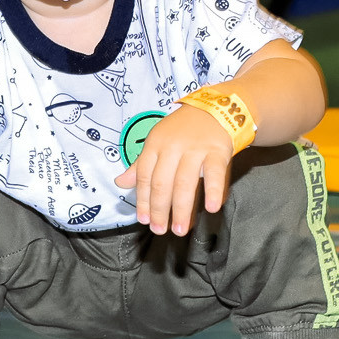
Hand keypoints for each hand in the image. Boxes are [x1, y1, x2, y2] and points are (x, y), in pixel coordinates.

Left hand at [114, 105, 233, 236]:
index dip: (143, 200)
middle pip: (162, 182)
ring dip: (182, 209)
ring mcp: (195, 148)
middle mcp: (173, 146)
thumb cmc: (183, 130)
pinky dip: (214, 191)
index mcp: (155, 144)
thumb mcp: (158, 142)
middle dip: (159, 209)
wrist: (215, 109)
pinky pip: (215, 173)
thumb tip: (120, 183)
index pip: (144, 176)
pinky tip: (211, 208)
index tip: (144, 220)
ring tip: (180, 229)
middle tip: (160, 230)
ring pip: (185, 182)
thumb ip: (141, 166)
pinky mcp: (218, 150)